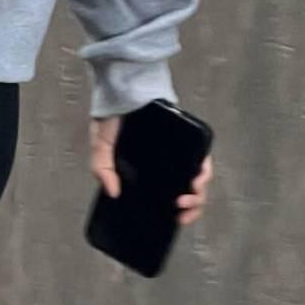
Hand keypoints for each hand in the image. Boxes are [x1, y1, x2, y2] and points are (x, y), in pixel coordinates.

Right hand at [90, 115, 213, 226]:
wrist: (124, 84)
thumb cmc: (112, 112)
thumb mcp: (101, 143)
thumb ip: (102, 167)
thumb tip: (113, 192)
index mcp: (148, 166)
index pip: (166, 192)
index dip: (174, 210)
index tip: (175, 219)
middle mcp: (166, 159)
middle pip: (187, 188)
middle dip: (191, 206)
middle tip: (181, 211)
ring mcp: (179, 147)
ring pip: (198, 175)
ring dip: (199, 192)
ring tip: (190, 197)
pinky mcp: (189, 134)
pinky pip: (203, 156)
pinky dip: (204, 170)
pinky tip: (197, 179)